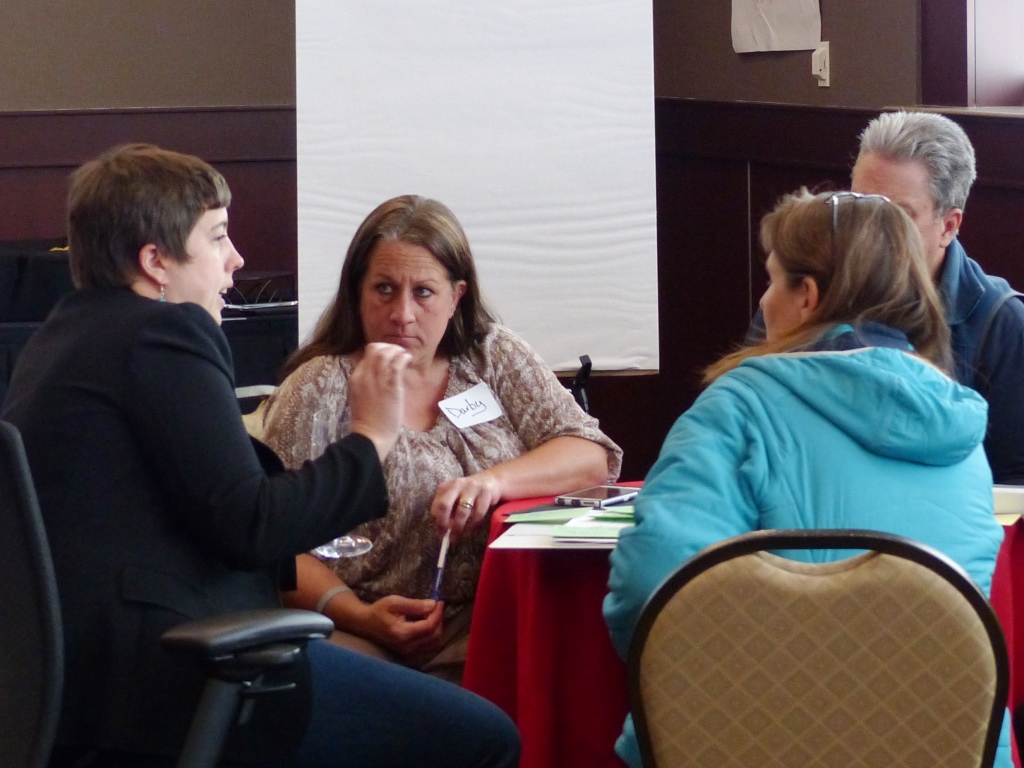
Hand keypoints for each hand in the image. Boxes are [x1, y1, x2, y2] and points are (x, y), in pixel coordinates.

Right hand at [348, 342, 410, 460]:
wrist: (369, 437)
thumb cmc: (367, 422)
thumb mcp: (361, 397)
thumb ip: (367, 384)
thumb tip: (380, 374)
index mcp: (355, 379)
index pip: (366, 355)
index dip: (380, 352)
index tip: (390, 356)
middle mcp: (364, 376)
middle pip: (375, 349)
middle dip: (389, 347)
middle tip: (399, 353)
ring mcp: (377, 380)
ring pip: (386, 353)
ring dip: (398, 350)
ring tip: (405, 356)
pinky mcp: (390, 387)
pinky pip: (397, 364)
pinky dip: (404, 358)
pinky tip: (408, 360)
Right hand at [358, 595, 443, 658]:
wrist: (365, 624)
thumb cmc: (378, 611)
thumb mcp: (394, 602)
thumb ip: (415, 605)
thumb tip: (433, 605)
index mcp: (403, 633)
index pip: (429, 626)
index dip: (437, 613)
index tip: (439, 602)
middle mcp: (407, 647)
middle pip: (434, 636)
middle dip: (439, 620)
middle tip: (436, 607)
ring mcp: (408, 653)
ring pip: (433, 644)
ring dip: (437, 628)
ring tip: (432, 615)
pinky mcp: (408, 654)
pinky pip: (428, 647)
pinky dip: (432, 635)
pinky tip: (427, 624)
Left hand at [431, 472, 501, 539]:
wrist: (492, 480)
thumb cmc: (469, 493)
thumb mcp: (455, 497)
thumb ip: (448, 511)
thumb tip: (444, 531)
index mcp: (445, 487)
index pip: (436, 506)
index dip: (438, 522)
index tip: (441, 534)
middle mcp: (456, 485)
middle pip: (444, 505)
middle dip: (444, 523)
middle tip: (448, 536)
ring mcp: (471, 488)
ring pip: (462, 512)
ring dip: (460, 527)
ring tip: (460, 535)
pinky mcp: (485, 493)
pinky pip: (478, 513)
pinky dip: (474, 524)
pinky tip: (471, 528)